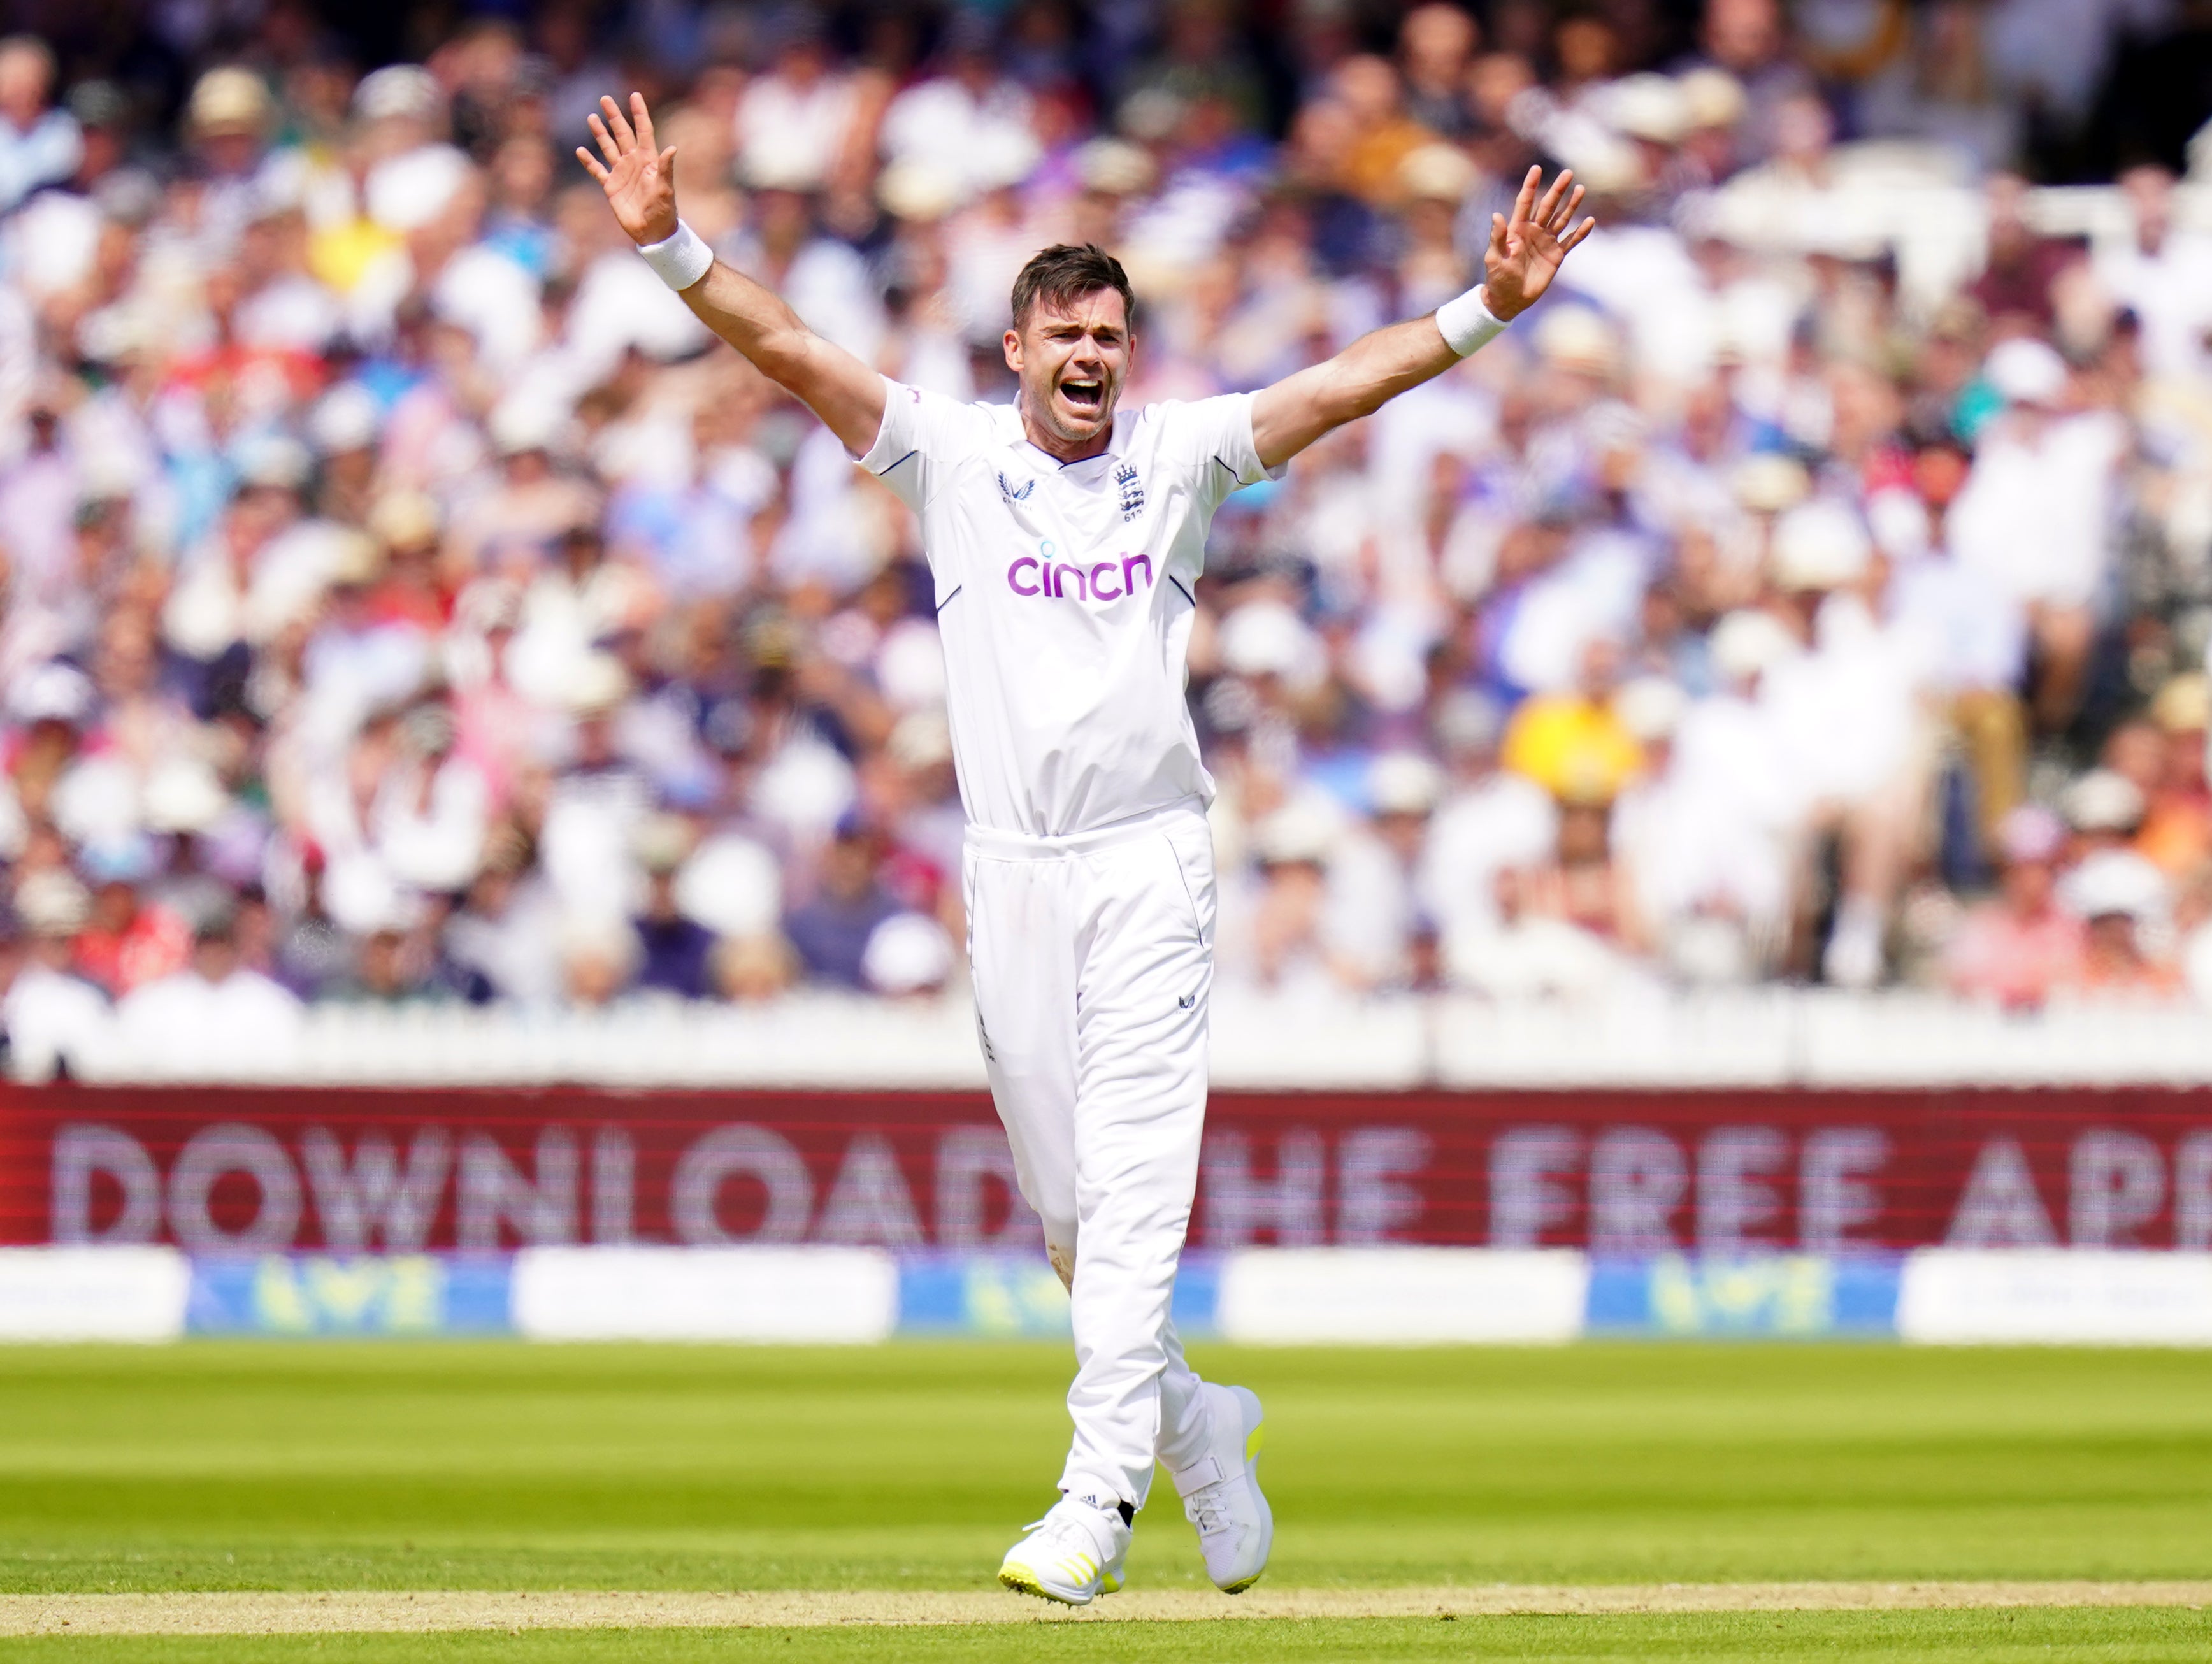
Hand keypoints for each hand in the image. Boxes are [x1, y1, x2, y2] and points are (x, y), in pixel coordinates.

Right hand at [576, 92, 677, 245]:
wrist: (652, 232)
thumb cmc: (663, 211)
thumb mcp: (665, 189)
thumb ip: (665, 168)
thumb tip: (672, 148)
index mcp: (648, 160)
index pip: (643, 131)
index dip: (639, 113)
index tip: (635, 95)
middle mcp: (634, 162)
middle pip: (622, 134)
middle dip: (614, 116)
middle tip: (606, 99)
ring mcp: (621, 173)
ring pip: (608, 147)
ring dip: (600, 133)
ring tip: (592, 117)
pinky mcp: (611, 186)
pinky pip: (597, 170)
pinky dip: (589, 161)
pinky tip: (580, 150)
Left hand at [1480, 166, 1595, 320]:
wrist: (1509, 299)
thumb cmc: (1497, 278)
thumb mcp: (1494, 258)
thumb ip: (1497, 237)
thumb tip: (1496, 215)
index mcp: (1517, 229)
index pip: (1525, 202)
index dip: (1530, 186)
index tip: (1536, 168)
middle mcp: (1533, 231)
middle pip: (1548, 206)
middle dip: (1557, 190)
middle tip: (1568, 173)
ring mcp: (1546, 242)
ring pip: (1562, 219)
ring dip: (1571, 205)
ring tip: (1580, 189)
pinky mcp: (1556, 255)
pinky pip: (1571, 241)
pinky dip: (1580, 232)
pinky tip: (1590, 221)